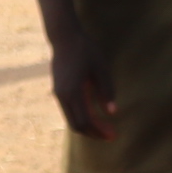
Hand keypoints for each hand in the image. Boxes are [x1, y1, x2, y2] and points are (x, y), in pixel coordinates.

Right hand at [47, 25, 117, 139]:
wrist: (64, 37)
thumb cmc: (85, 50)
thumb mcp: (101, 68)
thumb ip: (106, 90)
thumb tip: (113, 113)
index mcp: (72, 91)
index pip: (84, 122)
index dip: (99, 131)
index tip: (113, 135)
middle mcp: (62, 96)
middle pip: (76, 125)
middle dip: (94, 133)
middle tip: (111, 135)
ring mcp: (58, 94)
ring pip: (71, 120)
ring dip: (88, 127)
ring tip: (106, 128)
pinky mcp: (59, 91)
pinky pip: (70, 111)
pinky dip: (82, 118)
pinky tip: (96, 117)